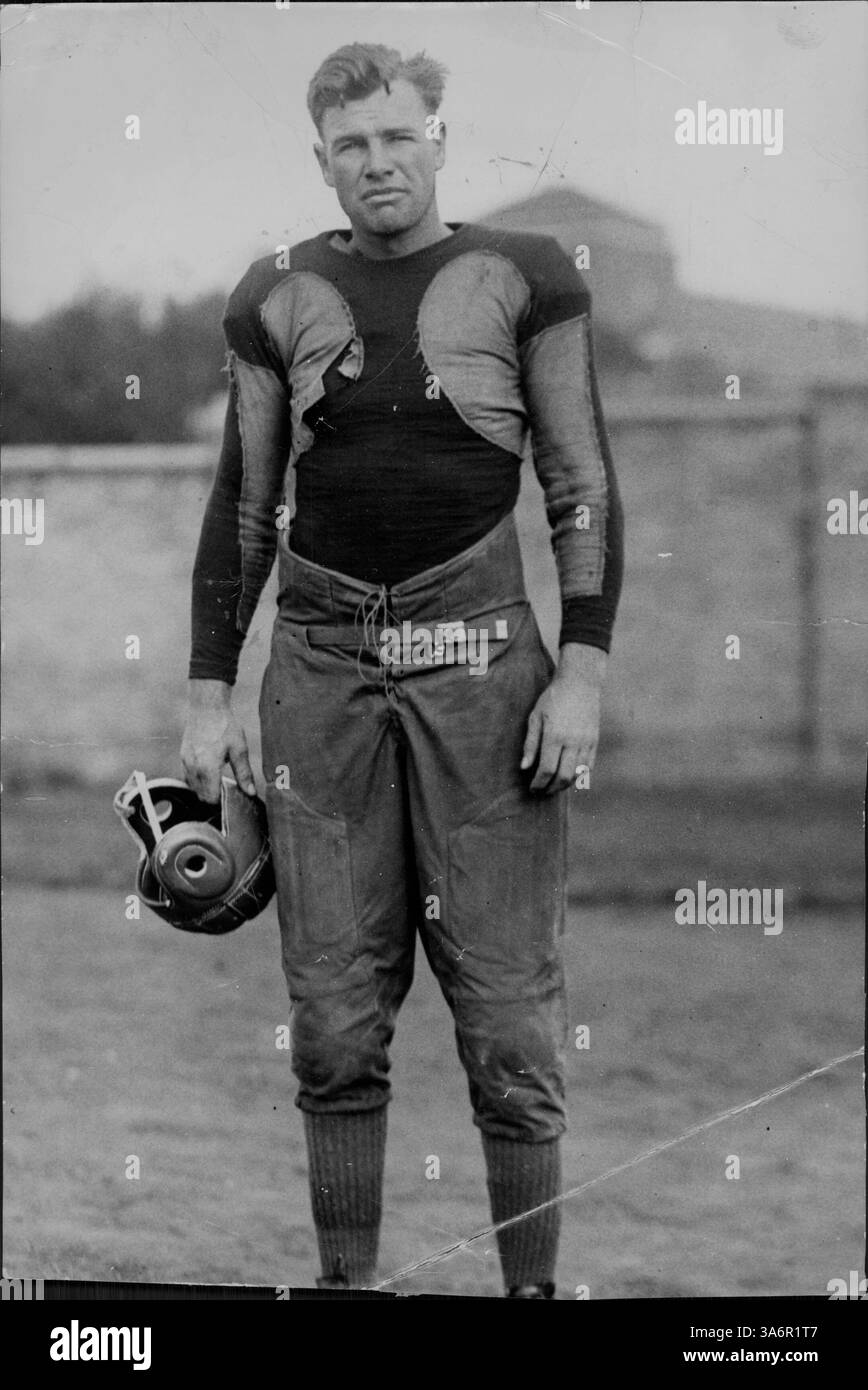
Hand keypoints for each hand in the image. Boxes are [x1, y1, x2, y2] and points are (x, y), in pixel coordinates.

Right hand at [181, 680, 256, 803]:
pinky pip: (188, 776)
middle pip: (200, 795)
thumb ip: (244, 774)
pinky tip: (209, 770)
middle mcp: (193, 767)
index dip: (220, 801)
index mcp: (208, 768)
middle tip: (226, 788)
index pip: (210, 798)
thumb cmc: (225, 725)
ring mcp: (186, 762)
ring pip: (193, 787)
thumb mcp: (239, 749)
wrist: (206, 706)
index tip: (230, 796)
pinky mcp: (182, 756)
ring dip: (204, 788)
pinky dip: (197, 778)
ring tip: (218, 777)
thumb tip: (250, 793)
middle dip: (213, 796)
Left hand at [520, 644, 604, 794]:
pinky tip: (569, 777)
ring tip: (554, 786)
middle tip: (542, 791)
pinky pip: (588, 766)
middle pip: (563, 777)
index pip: (546, 770)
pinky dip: (578, 776)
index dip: (539, 784)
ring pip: (577, 774)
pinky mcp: (595, 741)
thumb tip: (524, 767)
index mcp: (554, 736)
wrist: (580, 682)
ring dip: (565, 785)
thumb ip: (530, 744)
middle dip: (551, 789)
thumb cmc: (553, 698)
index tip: (532, 789)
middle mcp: (572, 742)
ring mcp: (586, 742)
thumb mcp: (535, 717)